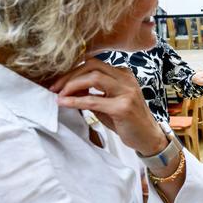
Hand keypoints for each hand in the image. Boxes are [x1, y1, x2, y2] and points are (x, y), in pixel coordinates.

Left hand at [50, 59, 166, 156]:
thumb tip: (67, 89)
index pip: (93, 64)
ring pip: (93, 78)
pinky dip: (76, 101)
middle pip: (92, 66)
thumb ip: (92, 93)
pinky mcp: (123, 107)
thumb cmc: (128, 121)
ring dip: (71, 85)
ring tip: (59, 95)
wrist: (149, 138)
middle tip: (54, 88)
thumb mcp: (109, 103)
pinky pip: (93, 100)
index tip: (58, 83)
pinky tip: (64, 104)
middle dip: (69, 76)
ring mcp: (127, 92)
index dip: (73, 71)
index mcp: (123, 74)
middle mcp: (126, 79)